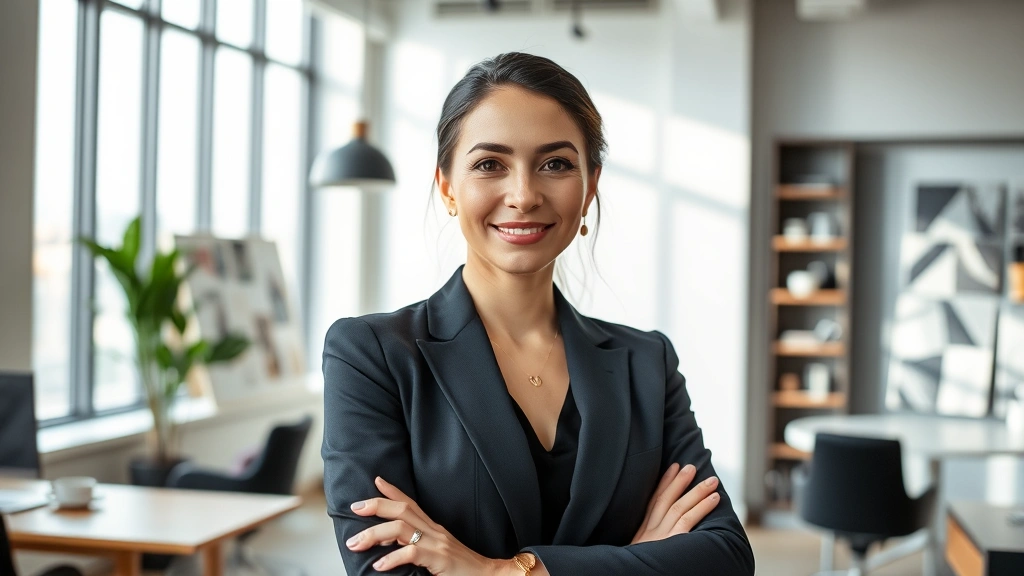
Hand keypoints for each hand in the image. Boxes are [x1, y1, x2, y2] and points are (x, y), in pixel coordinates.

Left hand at [347, 476, 512, 574]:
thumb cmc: (461, 568)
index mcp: (434, 527)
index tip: (375, 480)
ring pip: (401, 528)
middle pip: (402, 510)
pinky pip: (412, 553)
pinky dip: (392, 558)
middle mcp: (434, 531)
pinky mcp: (440, 559)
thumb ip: (419, 545)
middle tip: (354, 507)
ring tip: (355, 543)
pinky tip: (378, 565)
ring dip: (374, 534)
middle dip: (376, 505)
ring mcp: (437, 544)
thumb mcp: (438, 551)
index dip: (393, 491)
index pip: (411, 503)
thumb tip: (393, 543)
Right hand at [631, 463, 720, 543]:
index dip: (663, 483)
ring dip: (697, 491)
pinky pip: (687, 521)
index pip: (653, 502)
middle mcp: (649, 532)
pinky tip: (714, 499)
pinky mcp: (671, 543)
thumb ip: (651, 541)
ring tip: (712, 481)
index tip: (674, 467)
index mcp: (641, 533)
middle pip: (665, 500)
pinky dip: (701, 508)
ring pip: (679, 507)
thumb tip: (666, 529)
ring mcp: (660, 537)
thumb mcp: (639, 554)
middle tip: (692, 467)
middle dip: (679, 481)